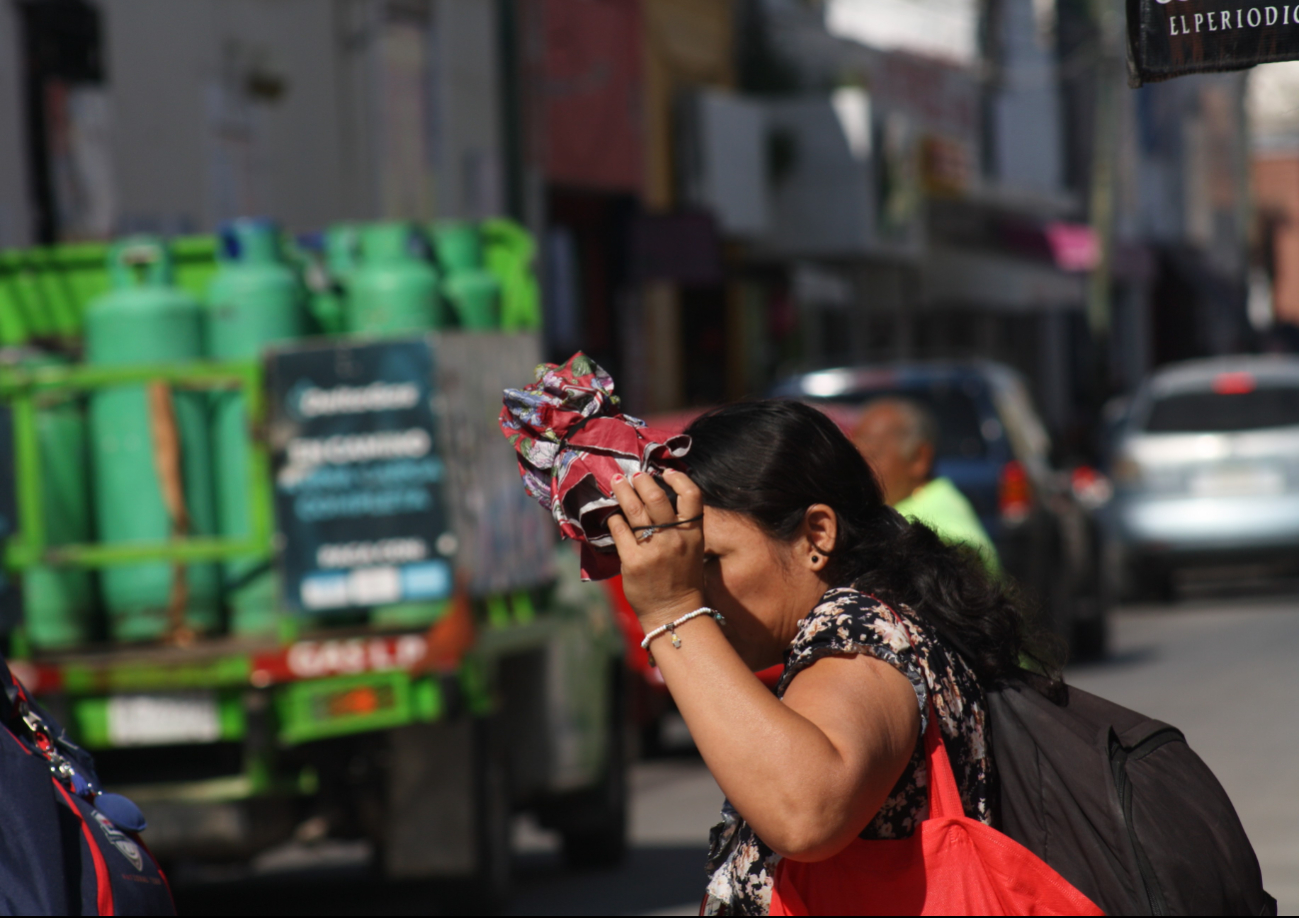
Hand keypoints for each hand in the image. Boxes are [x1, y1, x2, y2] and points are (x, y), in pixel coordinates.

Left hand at [607, 469, 705, 629]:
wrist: (674, 613)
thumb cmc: (682, 579)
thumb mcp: (692, 549)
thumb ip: (680, 526)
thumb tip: (656, 499)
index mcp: (693, 534)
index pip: (692, 495)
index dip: (679, 478)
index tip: (666, 472)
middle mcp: (674, 539)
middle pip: (656, 497)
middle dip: (642, 481)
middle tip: (634, 475)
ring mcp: (653, 549)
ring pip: (634, 510)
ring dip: (623, 491)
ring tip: (618, 482)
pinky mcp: (632, 561)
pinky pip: (619, 530)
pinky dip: (614, 518)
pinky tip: (612, 515)